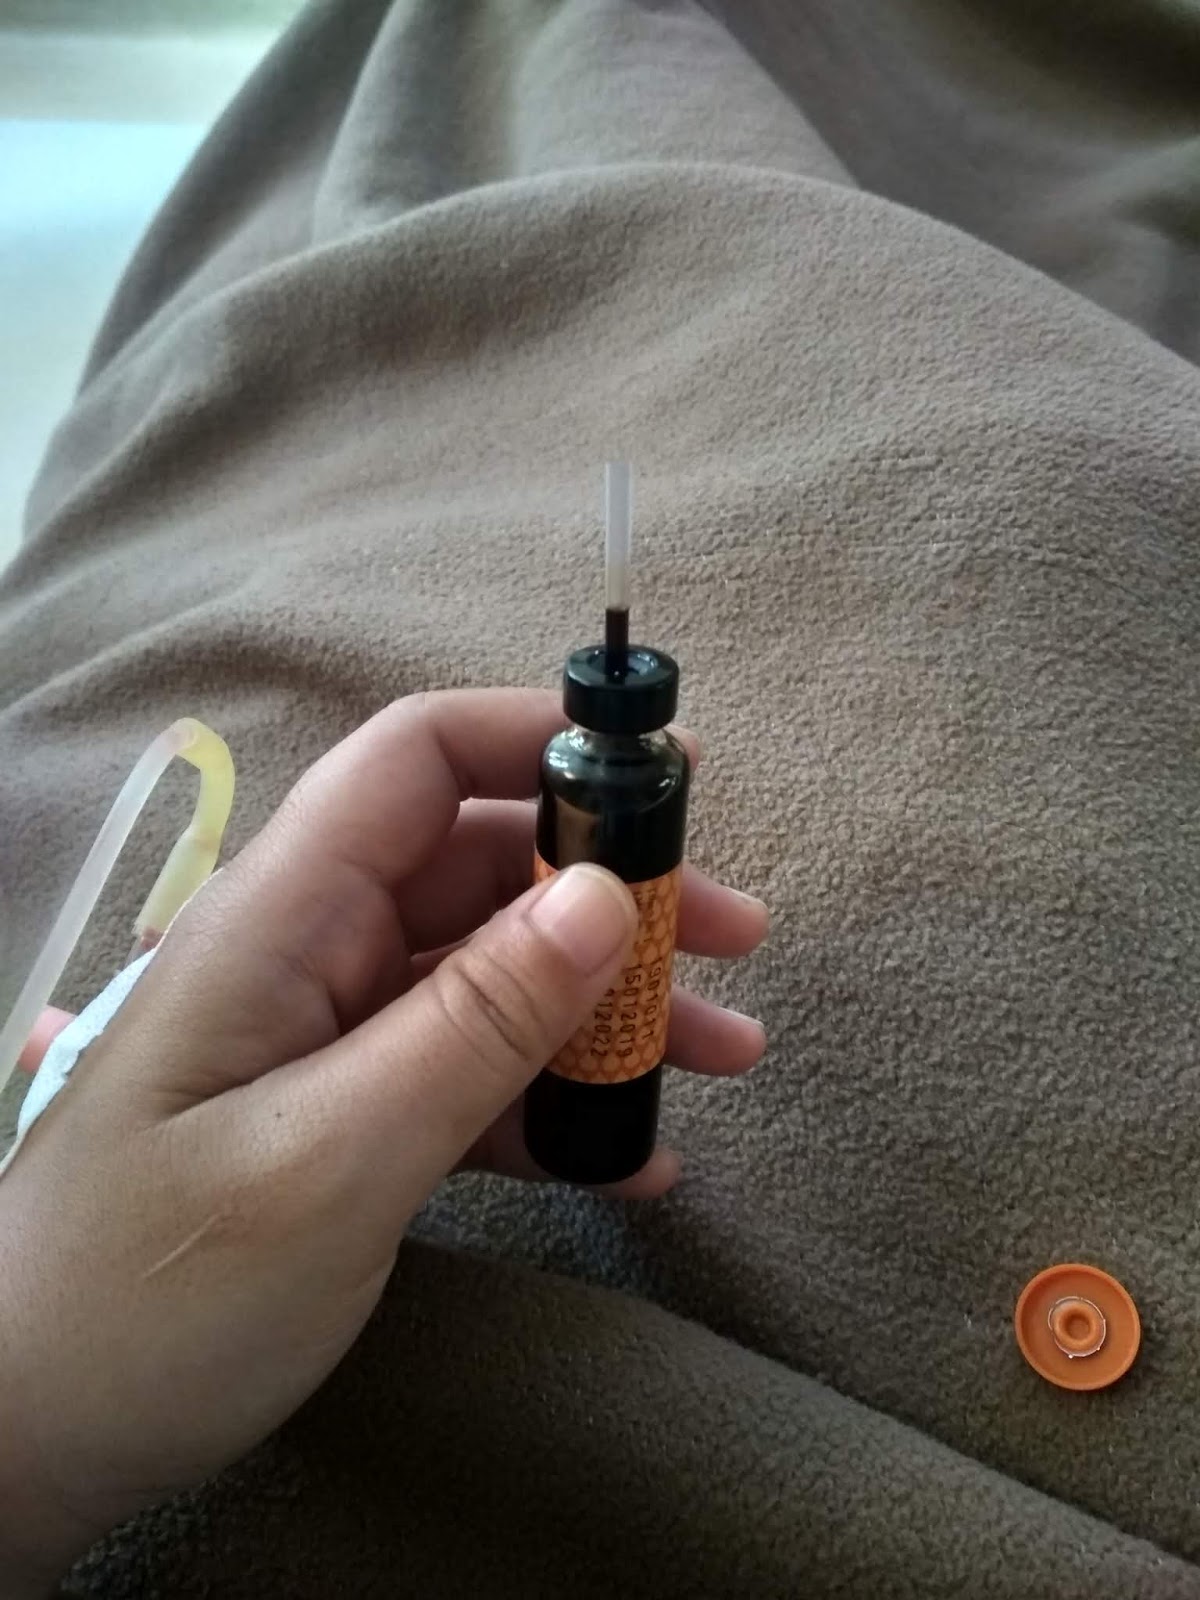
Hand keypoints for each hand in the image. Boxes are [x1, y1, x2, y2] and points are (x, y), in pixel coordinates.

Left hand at [0, 689, 766, 1593]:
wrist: (32, 1438)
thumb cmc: (160, 1290)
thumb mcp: (334, 1158)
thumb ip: (474, 1023)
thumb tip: (605, 894)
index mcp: (283, 918)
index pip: (415, 763)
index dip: (538, 739)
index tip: (666, 774)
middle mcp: (309, 954)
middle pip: (478, 870)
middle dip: (614, 891)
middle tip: (734, 939)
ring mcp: (326, 1039)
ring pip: (488, 978)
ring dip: (606, 1009)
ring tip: (727, 1055)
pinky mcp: (342, 1118)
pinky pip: (466, 1077)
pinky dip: (552, 1104)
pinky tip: (634, 1162)